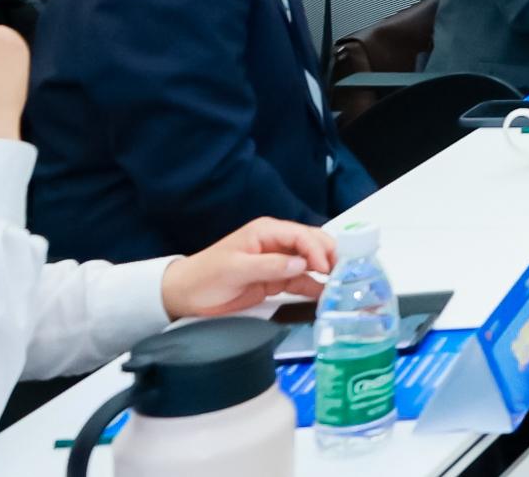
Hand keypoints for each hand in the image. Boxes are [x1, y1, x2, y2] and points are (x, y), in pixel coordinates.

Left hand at [162, 218, 335, 319]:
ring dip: (325, 272)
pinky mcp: (276, 281)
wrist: (184, 297)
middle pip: (312, 245)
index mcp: (267, 232)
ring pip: (310, 263)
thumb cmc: (206, 277)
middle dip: (329, 256)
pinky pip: (301, 281)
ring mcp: (278, 262)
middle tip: (344, 273)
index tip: (326, 268)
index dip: (316, 249)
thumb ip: (270, 266)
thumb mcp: (236, 270)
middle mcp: (277, 243)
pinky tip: (325, 295)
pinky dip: (314, 287)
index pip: (301, 235)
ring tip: (342, 285)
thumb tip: (303, 265)